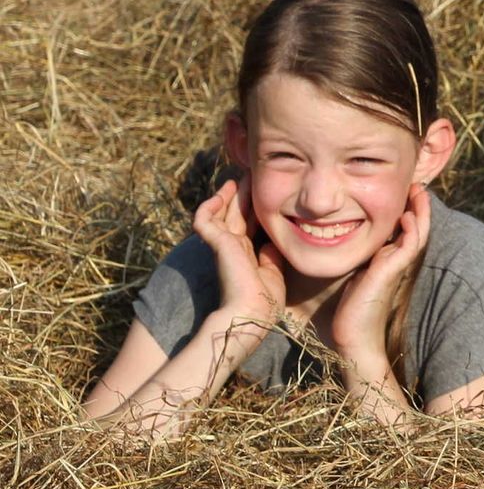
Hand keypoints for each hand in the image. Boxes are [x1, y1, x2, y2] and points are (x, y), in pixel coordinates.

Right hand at [191, 179, 287, 324]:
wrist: (252, 313)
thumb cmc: (265, 299)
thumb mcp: (273, 271)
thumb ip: (271, 253)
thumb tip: (274, 238)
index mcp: (247, 254)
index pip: (247, 224)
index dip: (253, 208)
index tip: (263, 193)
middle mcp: (233, 247)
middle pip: (234, 214)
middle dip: (242, 195)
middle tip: (251, 176)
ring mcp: (223, 244)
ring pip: (219, 212)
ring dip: (227, 194)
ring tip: (237, 178)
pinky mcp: (216, 243)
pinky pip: (204, 219)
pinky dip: (209, 205)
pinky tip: (221, 193)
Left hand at [329, 184, 430, 359]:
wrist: (351, 336)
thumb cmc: (345, 309)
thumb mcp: (346, 273)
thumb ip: (347, 256)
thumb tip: (329, 236)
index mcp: (384, 257)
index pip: (400, 227)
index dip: (404, 208)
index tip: (402, 189)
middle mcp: (393, 259)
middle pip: (414, 225)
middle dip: (417, 204)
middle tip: (416, 183)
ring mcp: (395, 265)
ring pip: (417, 232)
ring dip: (420, 211)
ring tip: (419, 191)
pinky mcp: (392, 272)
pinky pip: (409, 246)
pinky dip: (412, 229)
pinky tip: (408, 215)